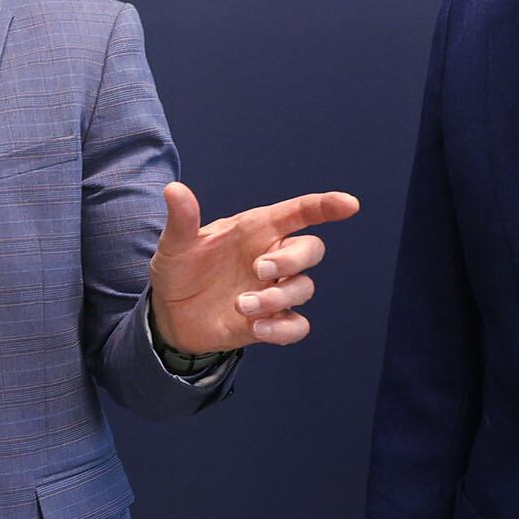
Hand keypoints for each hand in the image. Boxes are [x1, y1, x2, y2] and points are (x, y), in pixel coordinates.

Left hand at [148, 184, 361, 354]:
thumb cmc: (179, 270)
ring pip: (304, 288)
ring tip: (242, 305)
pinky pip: (297, 325)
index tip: (349, 205)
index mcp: (256, 230)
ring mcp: (273, 290)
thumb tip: (174, 189)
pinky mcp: (270, 322)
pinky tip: (258, 329)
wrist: (170, 315)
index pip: (299, 212)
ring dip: (279, 297)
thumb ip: (182, 219)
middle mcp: (271, 257)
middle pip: (311, 249)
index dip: (326, 207)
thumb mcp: (174, 244)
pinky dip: (284, 329)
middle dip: (293, 259)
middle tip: (259, 269)